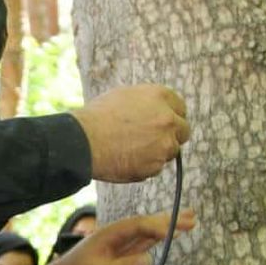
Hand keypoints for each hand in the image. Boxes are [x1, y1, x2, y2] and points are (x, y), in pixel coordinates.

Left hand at [36, 209, 196, 264]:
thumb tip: (149, 260)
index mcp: (110, 234)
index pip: (137, 226)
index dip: (156, 226)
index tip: (174, 230)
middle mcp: (117, 234)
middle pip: (147, 224)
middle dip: (169, 220)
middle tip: (193, 216)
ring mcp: (121, 243)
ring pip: (149, 232)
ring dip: (168, 226)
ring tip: (191, 220)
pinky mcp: (123, 253)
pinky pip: (144, 242)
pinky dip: (159, 237)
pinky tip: (171, 234)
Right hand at [71, 84, 190, 181]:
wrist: (82, 142)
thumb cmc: (96, 117)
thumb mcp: (123, 96)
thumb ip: (146, 103)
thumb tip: (153, 110)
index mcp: (160, 96)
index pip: (180, 108)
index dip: (170, 117)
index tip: (162, 124)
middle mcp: (168, 119)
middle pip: (183, 131)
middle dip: (170, 136)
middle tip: (151, 141)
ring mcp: (164, 144)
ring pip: (170, 152)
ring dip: (156, 153)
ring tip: (130, 151)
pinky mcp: (155, 165)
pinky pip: (155, 168)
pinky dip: (143, 167)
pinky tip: (124, 161)